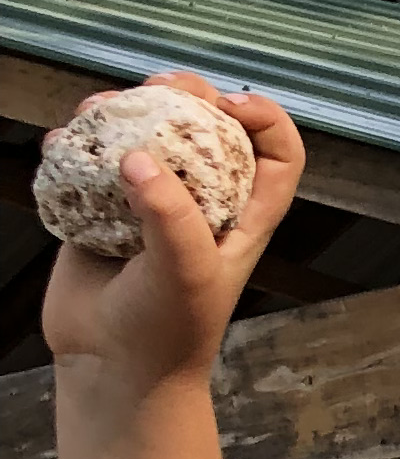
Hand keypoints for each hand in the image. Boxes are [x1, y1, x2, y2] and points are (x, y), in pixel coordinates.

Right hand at [41, 74, 303, 387]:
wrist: (110, 370)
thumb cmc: (167, 333)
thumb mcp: (186, 274)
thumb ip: (171, 215)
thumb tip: (138, 157)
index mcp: (244, 215)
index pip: (278, 151)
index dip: (265, 117)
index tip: (229, 104)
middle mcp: (202, 201)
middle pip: (205, 124)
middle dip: (184, 94)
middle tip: (155, 88)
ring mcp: (150, 202)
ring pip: (144, 133)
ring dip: (121, 110)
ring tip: (97, 111)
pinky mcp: (101, 209)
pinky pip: (91, 161)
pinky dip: (75, 144)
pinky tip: (61, 145)